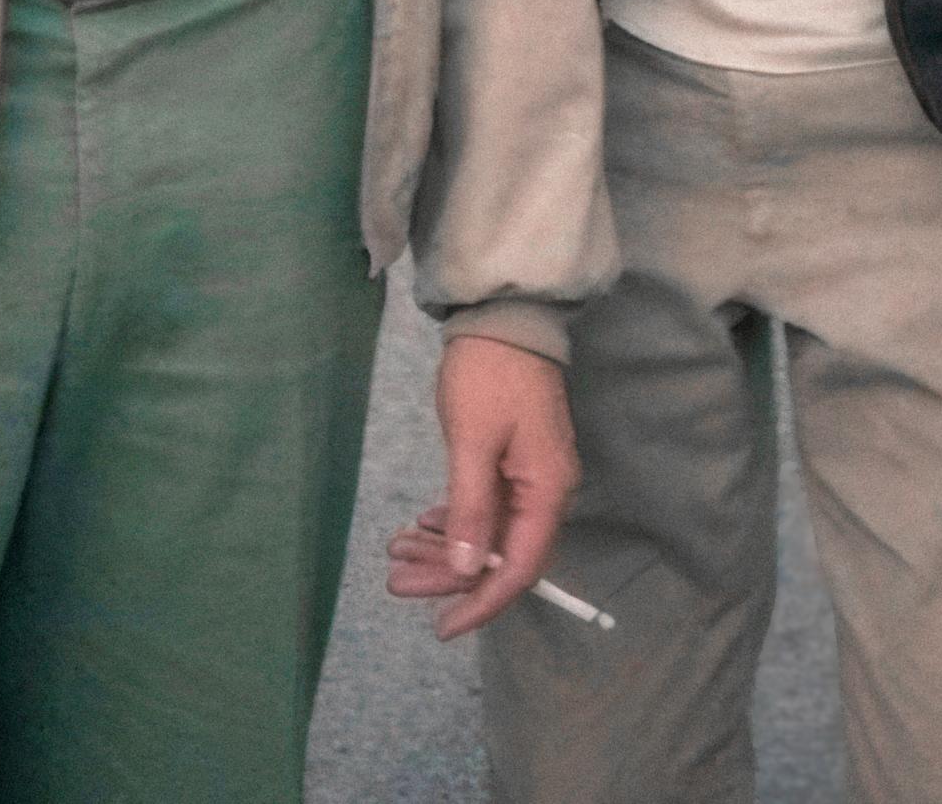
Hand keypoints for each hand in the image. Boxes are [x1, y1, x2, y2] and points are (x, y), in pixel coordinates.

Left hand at [381, 333, 577, 637]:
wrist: (502, 316)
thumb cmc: (488, 374)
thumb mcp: (472, 442)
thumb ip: (470, 508)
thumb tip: (466, 570)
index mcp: (546, 492)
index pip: (518, 569)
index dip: (481, 602)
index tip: (442, 626)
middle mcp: (544, 492)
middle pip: (498, 554)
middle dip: (447, 574)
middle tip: (395, 583)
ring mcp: (528, 477)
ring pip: (486, 531)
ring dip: (443, 547)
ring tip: (395, 553)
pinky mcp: (511, 461)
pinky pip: (483, 506)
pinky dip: (452, 519)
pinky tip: (421, 525)